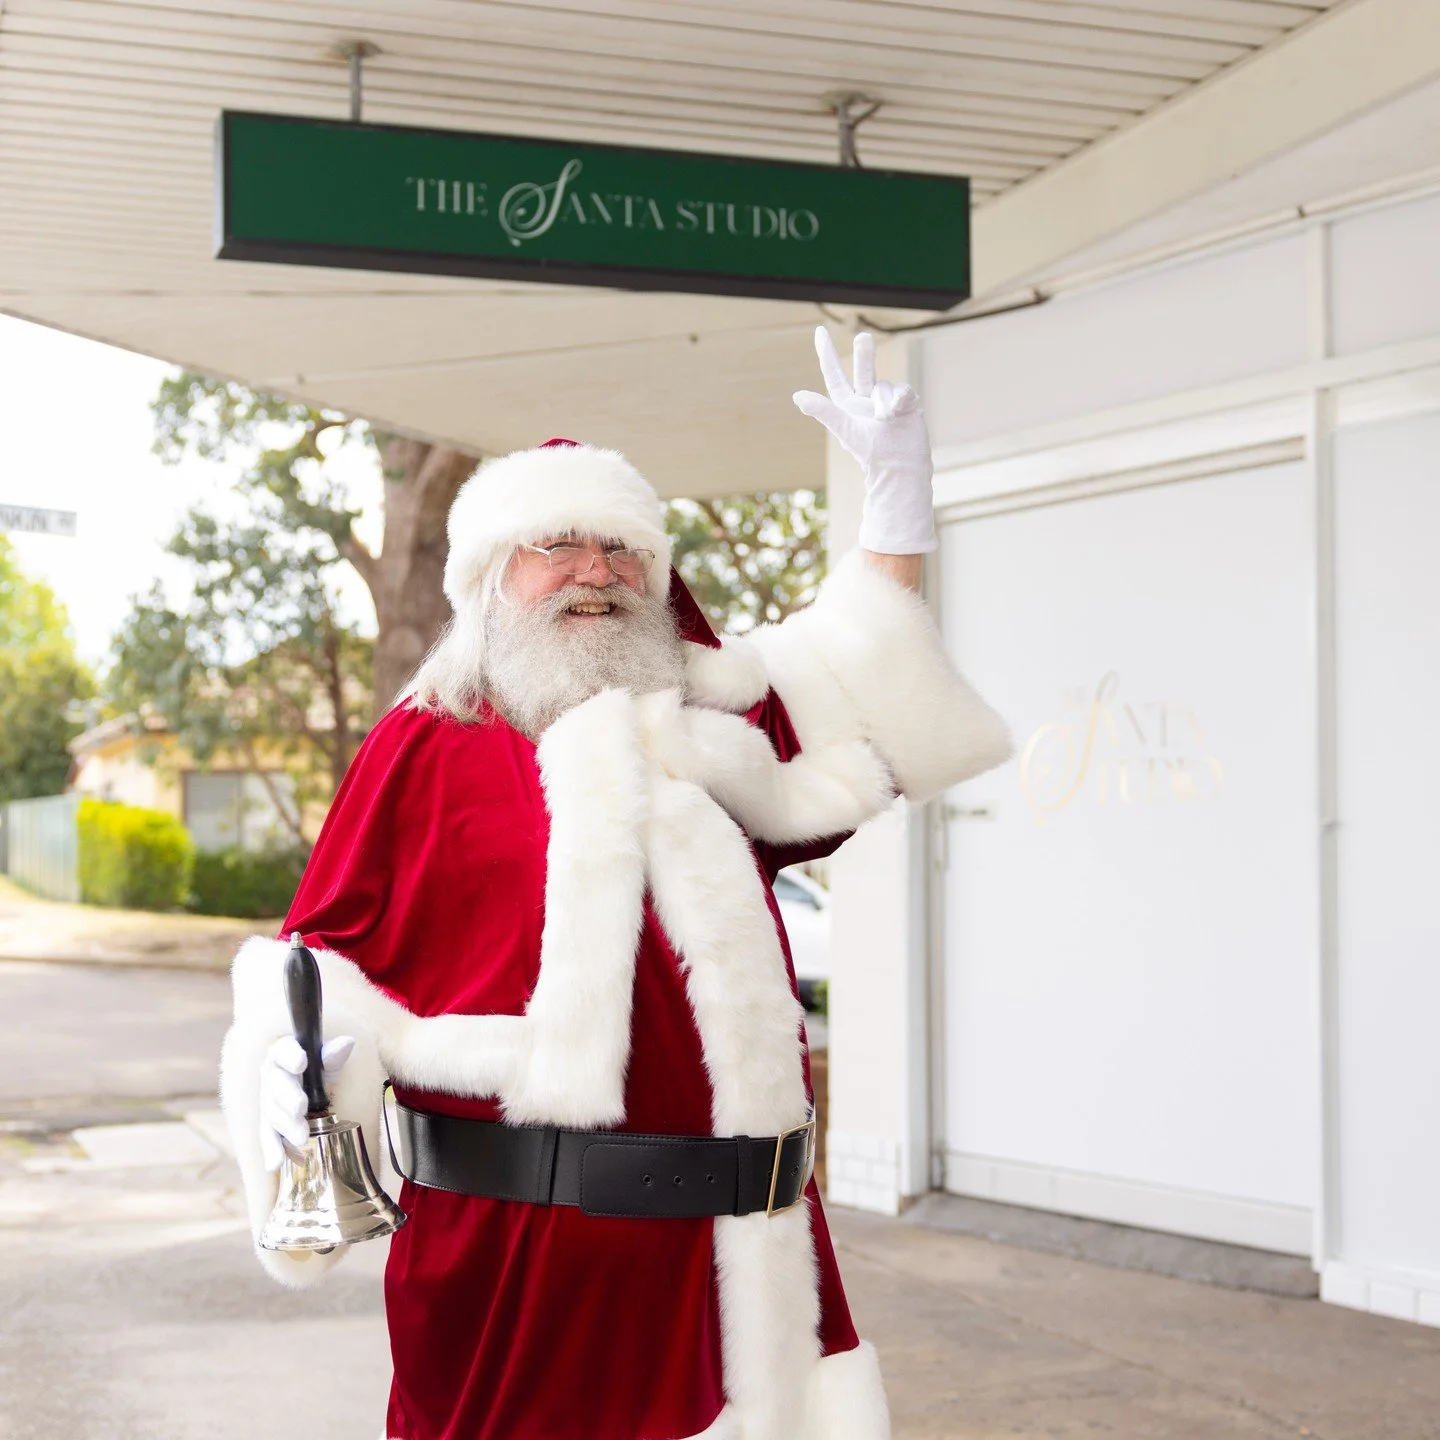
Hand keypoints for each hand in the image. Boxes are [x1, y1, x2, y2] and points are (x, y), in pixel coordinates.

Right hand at [258, 1033, 354, 1170]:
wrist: (306, 1086)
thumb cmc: (318, 1068)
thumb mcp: (327, 1060)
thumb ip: (333, 1055)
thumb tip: (347, 1043)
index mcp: (283, 1054)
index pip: (283, 1051)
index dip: (290, 1056)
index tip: (301, 1062)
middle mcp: (271, 1076)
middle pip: (275, 1085)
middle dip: (288, 1097)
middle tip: (300, 1108)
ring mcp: (267, 1101)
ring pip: (272, 1113)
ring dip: (285, 1126)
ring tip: (302, 1138)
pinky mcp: (268, 1124)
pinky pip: (268, 1136)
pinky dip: (271, 1150)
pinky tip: (275, 1163)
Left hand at [792, 327, 937, 554]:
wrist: (901, 466)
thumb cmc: (871, 453)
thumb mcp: (845, 429)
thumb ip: (823, 410)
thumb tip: (797, 396)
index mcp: (847, 405)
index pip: (834, 375)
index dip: (826, 354)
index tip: (819, 331)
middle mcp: (866, 399)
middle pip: (863, 369)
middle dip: (864, 354)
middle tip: (862, 336)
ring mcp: (886, 399)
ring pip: (883, 384)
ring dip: (883, 401)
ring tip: (886, 420)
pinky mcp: (906, 400)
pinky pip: (901, 389)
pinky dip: (899, 401)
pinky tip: (901, 415)